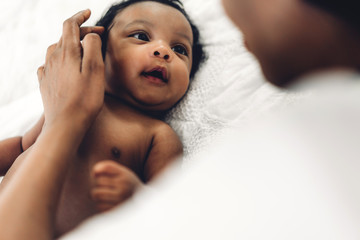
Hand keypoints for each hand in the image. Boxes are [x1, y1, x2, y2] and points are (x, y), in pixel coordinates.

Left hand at [37, 10, 104, 129]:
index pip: (70, 25)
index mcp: (67, 53)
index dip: (80, 16)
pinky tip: (64, 66)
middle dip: (81, 32)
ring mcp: (48, 72)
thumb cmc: (85, 99)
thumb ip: (92, 46)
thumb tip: (89, 35)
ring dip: (70, 45)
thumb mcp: (95, 69)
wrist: (66, 125)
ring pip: (57, 50)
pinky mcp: (46, 84)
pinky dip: (59, 59)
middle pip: (65, 37)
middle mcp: (53, 59)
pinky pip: (50, 64)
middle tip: (98, 35)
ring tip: (83, 50)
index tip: (89, 13)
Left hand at [91, 160, 143, 211]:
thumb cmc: (129, 186)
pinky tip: (110, 203)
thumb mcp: (124, 173)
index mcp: (125, 175)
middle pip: (99, 181)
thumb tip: (94, 172)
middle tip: (105, 187)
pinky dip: (102, 205)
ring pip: (96, 194)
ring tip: (105, 195)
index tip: (96, 174)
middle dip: (99, 184)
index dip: (97, 170)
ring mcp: (119, 199)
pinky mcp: (115, 210)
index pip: (105, 167)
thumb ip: (109, 167)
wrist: (144, 204)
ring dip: (98, 195)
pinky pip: (99, 206)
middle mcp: (123, 186)